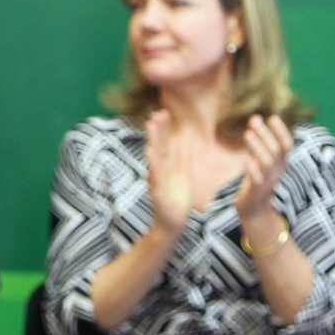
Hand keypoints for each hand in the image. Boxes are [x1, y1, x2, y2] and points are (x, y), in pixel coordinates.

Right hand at [143, 110, 191, 235]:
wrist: (172, 222)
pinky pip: (156, 174)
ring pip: (155, 156)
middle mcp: (159, 170)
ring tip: (151, 125)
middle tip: (157, 112)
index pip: (165, 143)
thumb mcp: (182, 176)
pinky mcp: (158, 190)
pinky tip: (150, 152)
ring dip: (153, 140)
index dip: (164, 128)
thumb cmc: (177, 200)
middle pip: (158, 145)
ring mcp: (157, 179)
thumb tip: (184, 142)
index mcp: (167, 166)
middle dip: (158, 129)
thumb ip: (181, 160)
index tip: (164, 112)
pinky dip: (153, 163)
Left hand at [235, 113, 293, 225]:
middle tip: (255, 119)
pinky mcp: (256, 190)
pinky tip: (243, 156)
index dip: (281, 132)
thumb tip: (255, 118)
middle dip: (266, 134)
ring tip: (247, 133)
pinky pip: (256, 178)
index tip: (273, 117)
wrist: (253, 209)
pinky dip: (251, 167)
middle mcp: (277, 171)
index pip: (286, 145)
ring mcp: (268, 181)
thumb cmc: (256, 180)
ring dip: (258, 147)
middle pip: (275, 150)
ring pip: (266, 162)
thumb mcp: (259, 159)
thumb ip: (257, 142)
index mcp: (280, 163)